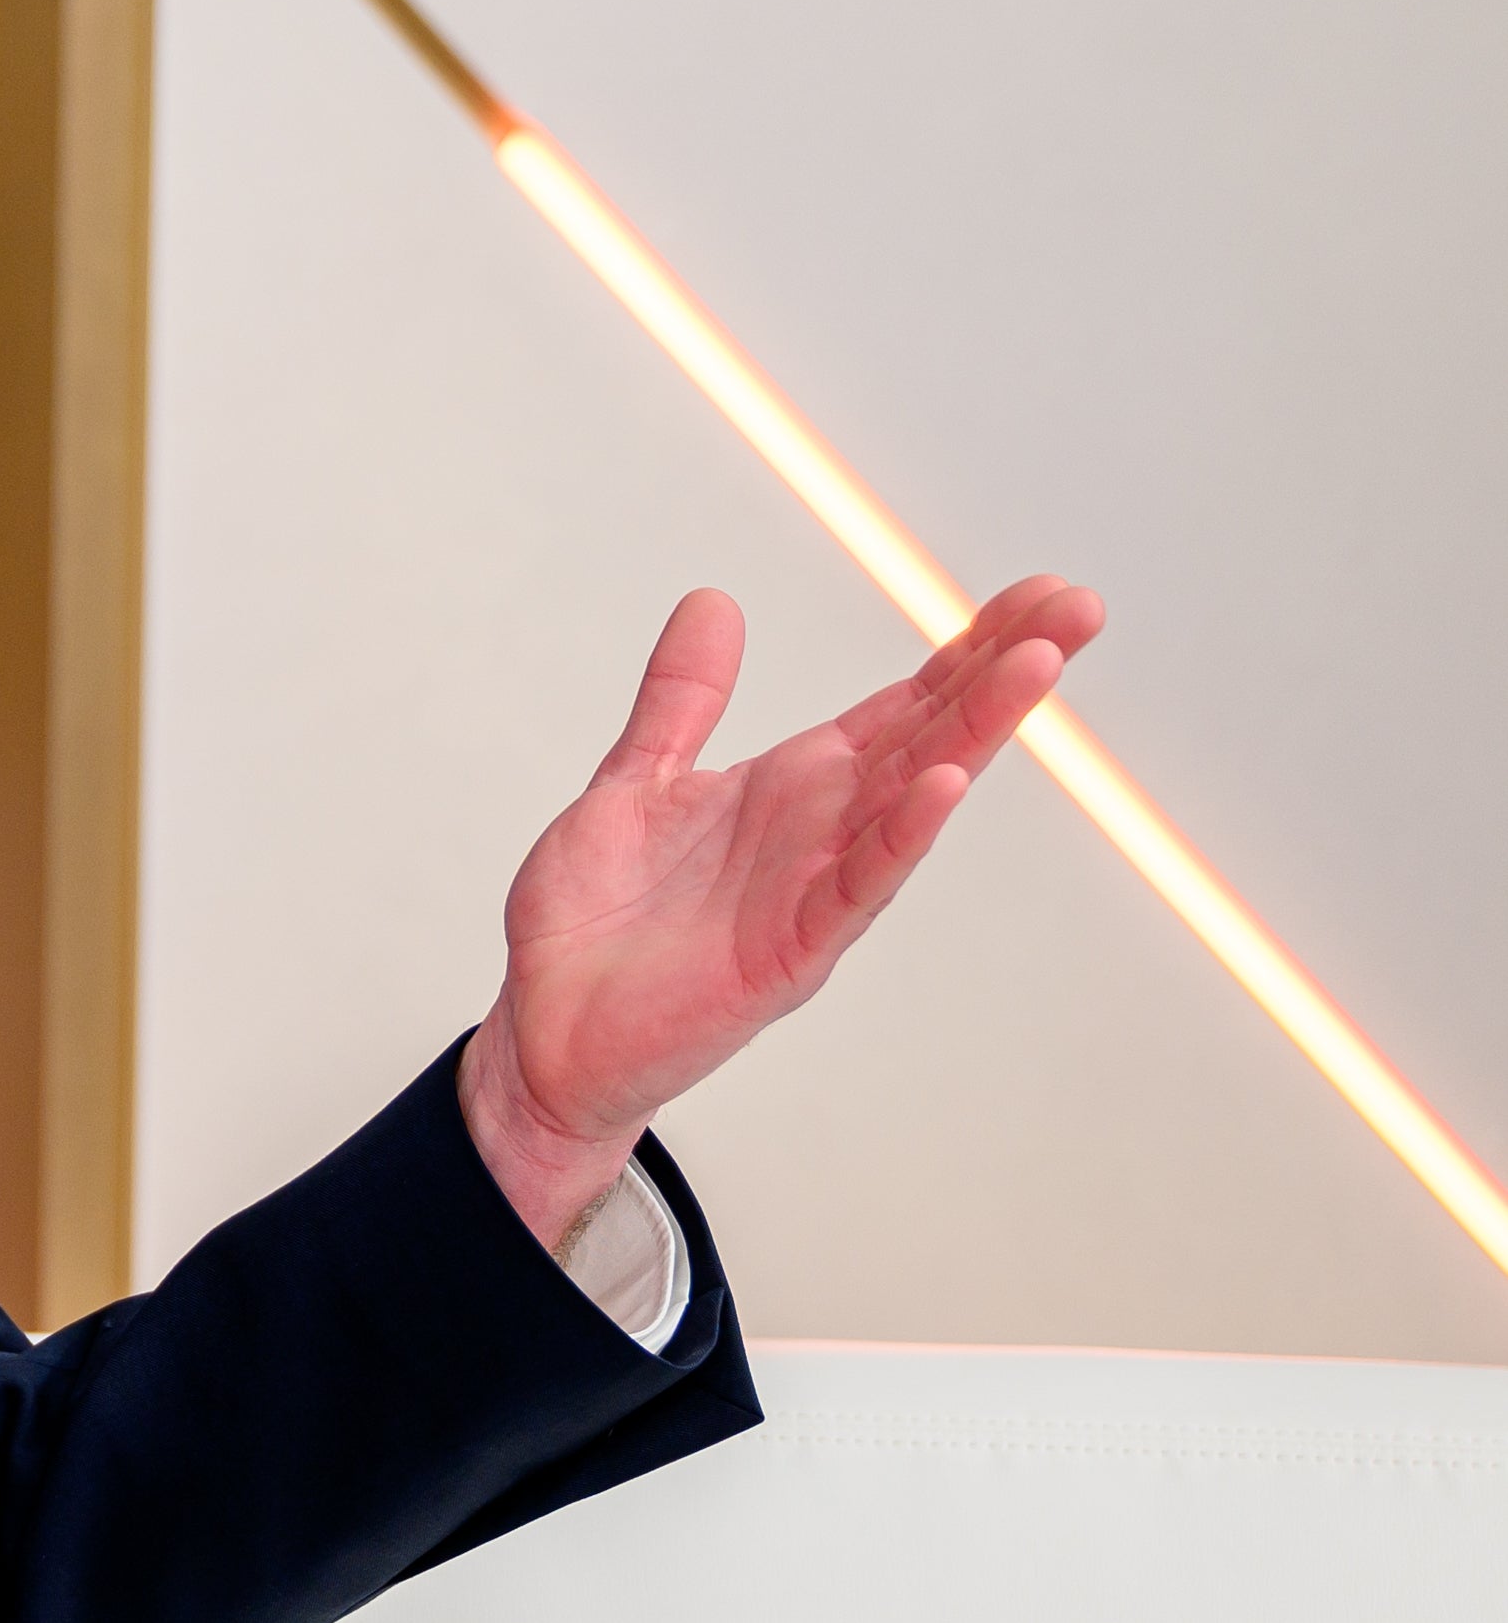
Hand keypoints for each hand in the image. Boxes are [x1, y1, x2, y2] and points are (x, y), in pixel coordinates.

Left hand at [462, 574, 1103, 1249]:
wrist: (543, 1030)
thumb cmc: (594, 923)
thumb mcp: (633, 783)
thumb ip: (681, 700)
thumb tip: (714, 603)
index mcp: (791, 788)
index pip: (904, 705)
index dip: (972, 647)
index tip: (1044, 592)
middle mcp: (818, 832)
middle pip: (933, 735)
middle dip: (1004, 671)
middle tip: (1079, 606)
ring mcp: (813, 893)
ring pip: (914, 800)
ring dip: (976, 734)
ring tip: (1035, 667)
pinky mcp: (789, 955)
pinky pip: (857, 887)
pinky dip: (900, 835)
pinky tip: (945, 783)